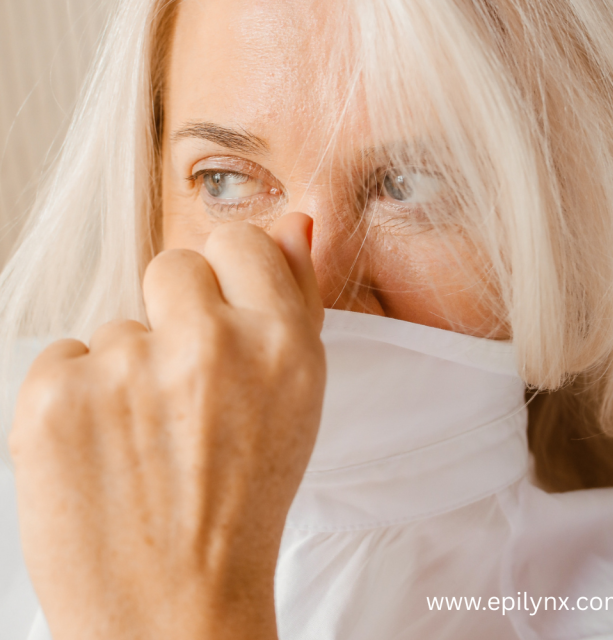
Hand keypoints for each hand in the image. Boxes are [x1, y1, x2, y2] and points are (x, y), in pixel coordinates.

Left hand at [9, 213, 325, 639]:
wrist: (176, 608)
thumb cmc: (244, 501)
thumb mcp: (298, 400)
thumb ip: (296, 301)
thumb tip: (294, 223)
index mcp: (281, 344)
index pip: (239, 243)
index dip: (228, 281)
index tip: (222, 318)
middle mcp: (209, 345)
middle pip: (173, 266)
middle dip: (176, 314)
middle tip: (182, 387)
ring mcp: (126, 367)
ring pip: (118, 327)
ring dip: (129, 371)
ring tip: (145, 442)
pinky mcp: (54, 399)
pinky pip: (66, 357)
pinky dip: (79, 398)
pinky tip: (102, 450)